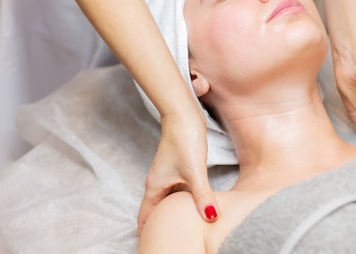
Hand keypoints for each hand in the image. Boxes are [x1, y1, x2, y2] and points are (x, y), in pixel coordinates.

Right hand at [137, 111, 217, 234]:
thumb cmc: (184, 139)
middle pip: (157, 211)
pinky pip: (179, 192)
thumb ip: (202, 195)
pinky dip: (184, 201)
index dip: (147, 232)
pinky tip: (196, 206)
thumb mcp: (195, 171)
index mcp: (155, 186)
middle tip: (173, 241)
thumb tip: (210, 217)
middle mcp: (159, 183)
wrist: (184, 114)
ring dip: (174, 213)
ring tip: (184, 229)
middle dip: (161, 226)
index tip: (155, 244)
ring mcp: (169, 176)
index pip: (145, 217)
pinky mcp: (179, 169)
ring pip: (169, 201)